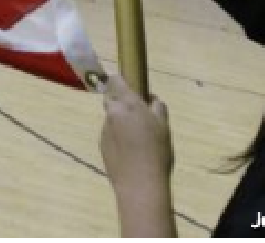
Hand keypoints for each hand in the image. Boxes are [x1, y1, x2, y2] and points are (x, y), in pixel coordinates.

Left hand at [99, 75, 173, 192]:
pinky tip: (129, 151)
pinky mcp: (101, 144)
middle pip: (110, 98)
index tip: (128, 84)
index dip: (120, 80)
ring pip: (110, 117)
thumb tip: (151, 98)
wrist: (139, 183)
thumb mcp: (164, 126)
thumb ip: (157, 107)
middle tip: (136, 114)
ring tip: (135, 139)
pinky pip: (109, 133)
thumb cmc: (156, 151)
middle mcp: (112, 113)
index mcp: (128, 104)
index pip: (116, 80)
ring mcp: (104, 129)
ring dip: (119, 121)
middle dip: (120, 102)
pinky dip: (116, 137)